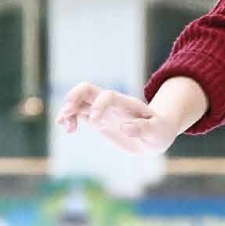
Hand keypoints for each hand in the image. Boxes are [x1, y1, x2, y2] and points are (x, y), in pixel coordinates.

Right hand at [55, 83, 175, 154]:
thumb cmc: (159, 132)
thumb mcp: (156, 133)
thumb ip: (143, 129)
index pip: (108, 96)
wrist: (155, 135)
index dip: (99, 106)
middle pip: (88, 89)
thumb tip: (125, 127)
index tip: (95, 123)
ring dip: (68, 110)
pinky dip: (69, 118)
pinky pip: (78, 113)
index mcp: (127, 104)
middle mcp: (111, 103)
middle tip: (68, 112)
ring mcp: (102, 110)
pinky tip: (67, 128)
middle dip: (74, 97)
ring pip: (79, 101)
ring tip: (65, 127)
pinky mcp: (97, 119)